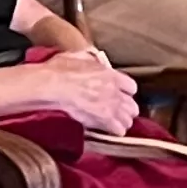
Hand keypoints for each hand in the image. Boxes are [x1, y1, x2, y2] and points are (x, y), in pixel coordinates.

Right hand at [20, 46, 141, 135]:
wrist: (52, 85)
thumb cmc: (60, 70)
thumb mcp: (78, 56)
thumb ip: (90, 60)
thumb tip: (91, 60)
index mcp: (111, 75)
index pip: (131, 87)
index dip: (126, 91)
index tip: (121, 93)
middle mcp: (115, 92)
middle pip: (133, 106)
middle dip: (127, 109)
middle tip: (119, 111)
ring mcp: (110, 107)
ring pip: (128, 119)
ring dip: (122, 121)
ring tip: (115, 122)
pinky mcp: (103, 120)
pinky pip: (118, 130)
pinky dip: (115, 131)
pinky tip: (110, 130)